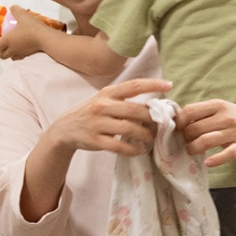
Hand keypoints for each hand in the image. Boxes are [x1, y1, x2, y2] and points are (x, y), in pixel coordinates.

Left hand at [0, 6, 57, 60]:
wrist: (45, 38)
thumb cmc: (32, 28)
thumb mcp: (22, 15)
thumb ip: (15, 10)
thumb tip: (13, 8)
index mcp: (7, 41)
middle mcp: (13, 49)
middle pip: (1, 55)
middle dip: (1, 51)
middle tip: (3, 44)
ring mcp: (21, 53)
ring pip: (12, 58)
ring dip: (10, 53)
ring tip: (13, 46)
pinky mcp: (30, 55)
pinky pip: (22, 57)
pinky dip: (21, 54)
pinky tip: (24, 47)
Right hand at [49, 79, 170, 157]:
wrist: (65, 129)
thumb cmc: (92, 113)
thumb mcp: (104, 100)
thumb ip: (124, 101)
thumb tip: (154, 105)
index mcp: (107, 93)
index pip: (133, 85)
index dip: (153, 84)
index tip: (169, 85)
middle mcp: (102, 106)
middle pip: (135, 111)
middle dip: (152, 119)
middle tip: (162, 125)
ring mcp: (98, 123)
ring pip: (130, 129)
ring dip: (145, 136)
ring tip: (151, 139)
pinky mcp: (95, 140)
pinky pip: (120, 146)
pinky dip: (133, 150)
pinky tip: (139, 151)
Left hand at [175, 100, 235, 167]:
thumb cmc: (235, 116)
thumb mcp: (220, 108)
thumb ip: (201, 112)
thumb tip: (177, 121)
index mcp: (217, 105)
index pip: (190, 111)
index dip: (179, 122)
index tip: (179, 128)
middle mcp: (225, 117)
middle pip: (195, 128)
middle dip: (186, 138)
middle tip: (187, 141)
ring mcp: (234, 132)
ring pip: (206, 141)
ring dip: (193, 149)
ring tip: (192, 151)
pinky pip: (226, 154)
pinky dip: (215, 160)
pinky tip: (208, 162)